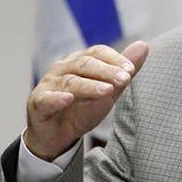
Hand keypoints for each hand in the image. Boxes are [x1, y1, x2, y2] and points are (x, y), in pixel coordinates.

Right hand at [24, 41, 149, 160]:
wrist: (58, 136)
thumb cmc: (82, 109)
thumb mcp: (108, 92)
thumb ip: (123, 71)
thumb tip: (143, 45)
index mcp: (79, 61)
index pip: (97, 52)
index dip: (114, 59)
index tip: (131, 70)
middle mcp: (63, 68)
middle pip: (85, 64)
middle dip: (107, 71)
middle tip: (125, 78)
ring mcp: (49, 85)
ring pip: (70, 82)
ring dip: (90, 86)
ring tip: (107, 91)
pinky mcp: (38, 103)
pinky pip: (47, 99)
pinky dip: (58, 98)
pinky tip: (68, 99)